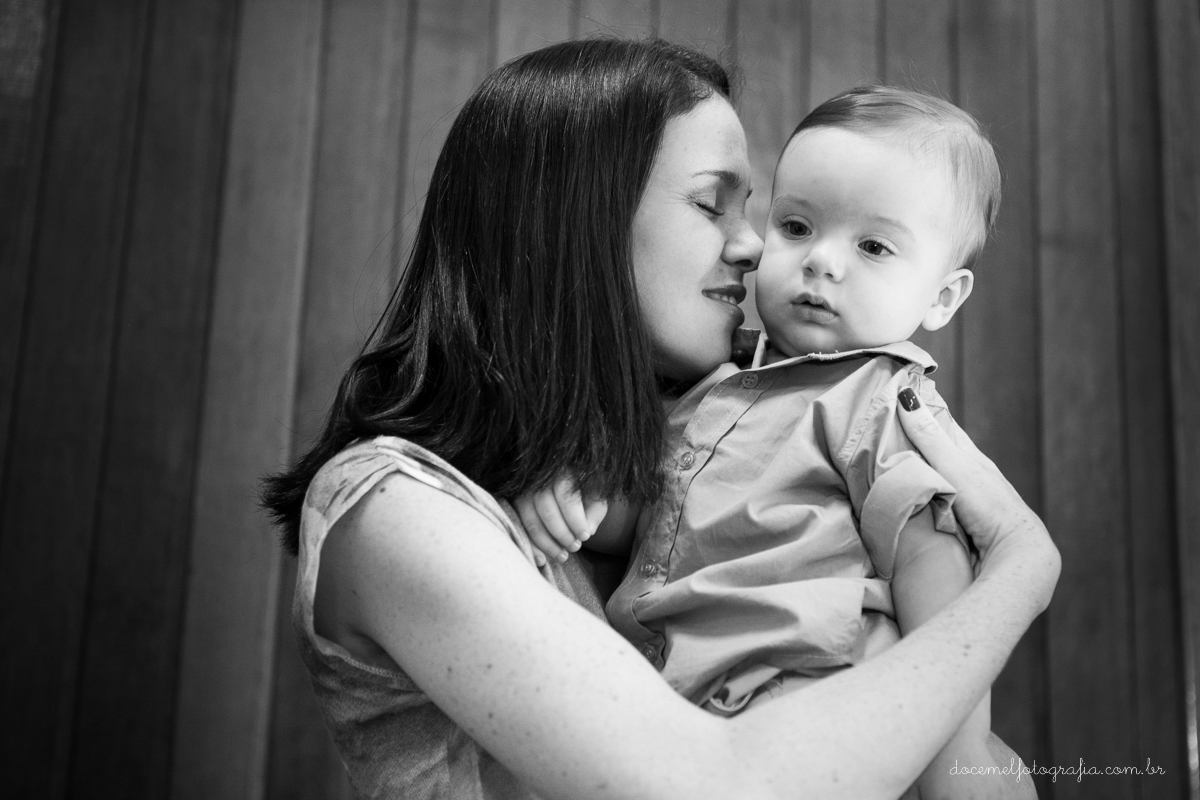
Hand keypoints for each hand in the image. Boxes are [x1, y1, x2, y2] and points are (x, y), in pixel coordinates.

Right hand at [514, 473, 607, 565]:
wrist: (569, 484)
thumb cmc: (585, 491)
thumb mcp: (597, 497)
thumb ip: (595, 511)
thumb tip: (588, 531)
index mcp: (562, 469)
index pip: (565, 494)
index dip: (574, 518)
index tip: (584, 536)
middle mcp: (539, 477)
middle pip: (545, 508)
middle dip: (561, 533)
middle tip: (575, 547)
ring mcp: (524, 491)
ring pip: (530, 519)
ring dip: (546, 543)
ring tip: (563, 556)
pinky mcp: (514, 504)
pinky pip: (518, 528)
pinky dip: (530, 546)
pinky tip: (542, 560)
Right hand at [897, 388, 1059, 612]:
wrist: (1013, 553)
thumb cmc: (989, 504)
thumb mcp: (955, 466)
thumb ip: (930, 437)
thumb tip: (905, 396)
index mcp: (970, 457)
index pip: (942, 427)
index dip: (921, 413)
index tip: (896, 397)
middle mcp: (968, 475)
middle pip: (936, 452)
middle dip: (912, 441)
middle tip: (879, 429)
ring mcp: (964, 500)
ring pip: (932, 477)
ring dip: (912, 471)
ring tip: (883, 463)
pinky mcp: (957, 523)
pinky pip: (931, 501)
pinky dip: (917, 494)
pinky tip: (903, 498)